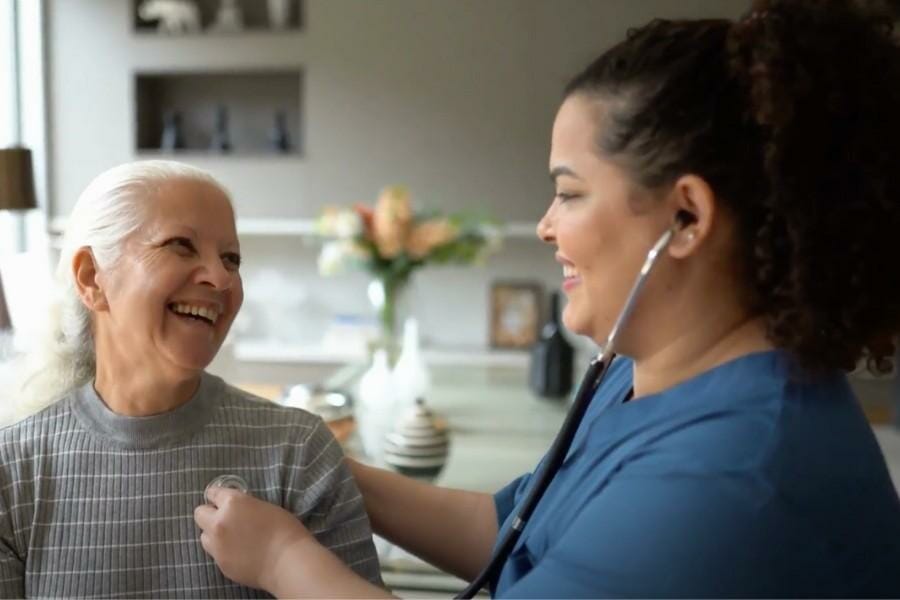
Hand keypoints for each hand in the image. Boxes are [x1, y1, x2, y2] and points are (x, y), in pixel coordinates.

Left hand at [194, 486, 310, 592]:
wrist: (287, 561)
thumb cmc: (285, 530)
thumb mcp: (264, 507)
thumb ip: (245, 506)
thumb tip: (238, 510)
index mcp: (233, 503)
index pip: (213, 493)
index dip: (218, 496)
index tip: (220, 499)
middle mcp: (219, 522)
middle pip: (200, 513)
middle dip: (210, 514)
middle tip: (225, 519)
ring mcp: (217, 545)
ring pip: (204, 535)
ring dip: (214, 534)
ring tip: (232, 538)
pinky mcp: (220, 563)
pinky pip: (215, 553)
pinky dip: (223, 551)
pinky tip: (239, 552)